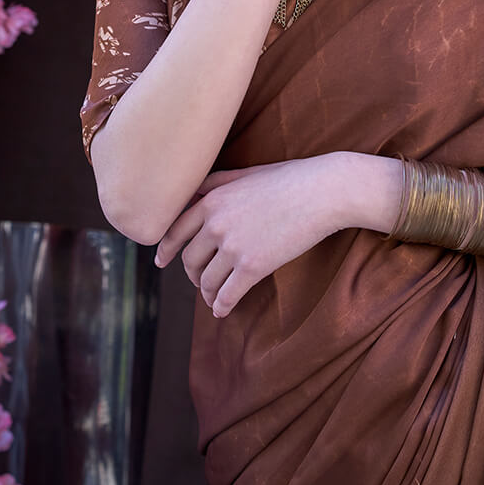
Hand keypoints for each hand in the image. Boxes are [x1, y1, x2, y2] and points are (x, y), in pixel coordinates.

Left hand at [154, 155, 344, 316]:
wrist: (322, 192)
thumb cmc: (289, 179)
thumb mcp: (246, 173)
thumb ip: (216, 184)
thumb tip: (193, 197)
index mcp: (212, 199)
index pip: (175, 230)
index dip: (165, 250)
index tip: (161, 261)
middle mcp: (216, 224)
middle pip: (189, 260)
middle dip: (191, 275)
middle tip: (198, 281)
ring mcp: (233, 246)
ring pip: (207, 280)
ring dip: (207, 293)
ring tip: (213, 298)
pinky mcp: (253, 266)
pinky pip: (228, 294)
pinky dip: (221, 306)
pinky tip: (222, 310)